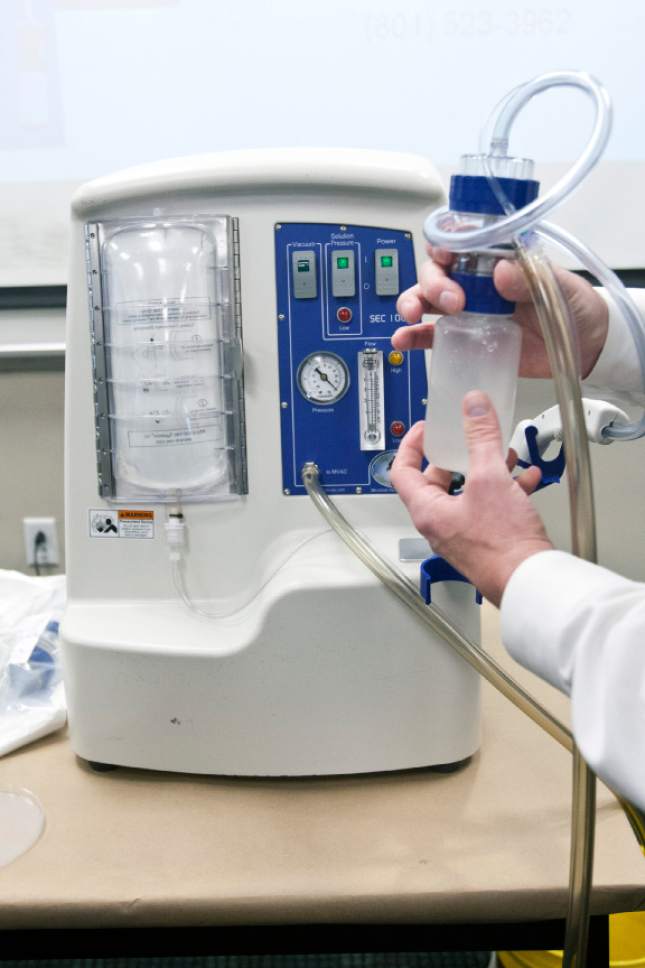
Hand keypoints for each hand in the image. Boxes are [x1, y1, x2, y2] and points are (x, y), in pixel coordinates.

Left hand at [391, 390, 553, 606]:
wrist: (530, 580)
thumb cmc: (503, 544)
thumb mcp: (490, 478)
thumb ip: (480, 437)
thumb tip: (472, 406)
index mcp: (428, 511)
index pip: (402, 472)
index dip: (411, 445)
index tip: (426, 429)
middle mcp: (440, 525)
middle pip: (437, 481)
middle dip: (457, 456)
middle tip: (468, 438)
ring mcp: (463, 534)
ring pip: (467, 492)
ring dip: (486, 470)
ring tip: (505, 455)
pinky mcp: (486, 541)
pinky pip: (490, 508)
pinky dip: (505, 490)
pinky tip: (526, 479)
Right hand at [393, 247, 608, 378]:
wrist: (583, 345)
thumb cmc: (572, 304)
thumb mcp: (558, 284)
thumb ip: (529, 276)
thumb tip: (500, 270)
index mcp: (495, 257)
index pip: (458, 240)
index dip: (444, 243)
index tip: (447, 256)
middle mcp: (475, 280)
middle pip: (436, 269)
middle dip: (433, 282)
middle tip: (453, 301)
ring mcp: (467, 309)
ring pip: (425, 298)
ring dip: (412, 302)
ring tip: (413, 315)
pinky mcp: (464, 336)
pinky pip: (430, 335)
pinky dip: (413, 336)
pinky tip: (403, 338)